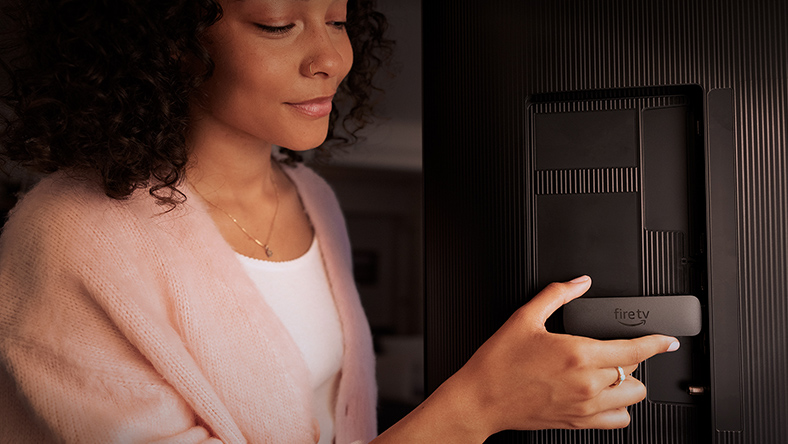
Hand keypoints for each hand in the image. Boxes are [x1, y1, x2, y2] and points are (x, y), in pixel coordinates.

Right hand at [447, 276, 679, 435]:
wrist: (481, 399)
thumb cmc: (498, 362)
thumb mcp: (524, 318)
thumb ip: (557, 295)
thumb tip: (579, 283)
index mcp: (577, 353)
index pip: (634, 350)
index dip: (657, 343)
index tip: (667, 340)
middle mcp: (587, 383)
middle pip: (635, 372)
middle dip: (631, 359)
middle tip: (611, 350)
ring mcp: (584, 406)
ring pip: (633, 397)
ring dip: (628, 383)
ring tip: (611, 373)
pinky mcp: (578, 422)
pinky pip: (619, 421)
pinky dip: (620, 408)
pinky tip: (605, 395)